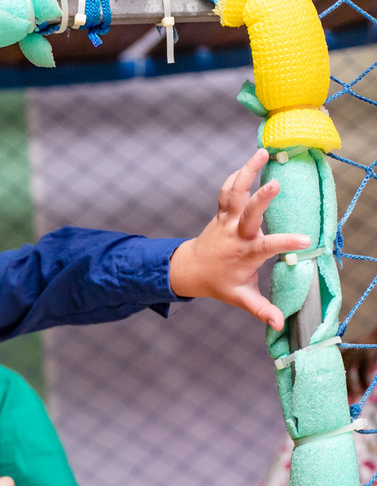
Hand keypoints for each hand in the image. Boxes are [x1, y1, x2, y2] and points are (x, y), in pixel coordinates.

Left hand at [168, 148, 311, 330]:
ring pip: (234, 193)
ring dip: (246, 172)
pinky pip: (228, 190)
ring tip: (260, 152)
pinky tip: (250, 160)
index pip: (267, 248)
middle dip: (260, 200)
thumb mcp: (240, 297)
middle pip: (248, 214)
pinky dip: (237, 175)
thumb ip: (261, 310)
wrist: (189, 270)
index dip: (284, 244)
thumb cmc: (219, 283)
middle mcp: (235, 234)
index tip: (303, 240)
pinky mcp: (221, 212)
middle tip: (274, 184)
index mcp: (245, 254)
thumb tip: (279, 325)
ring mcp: (226, 220)